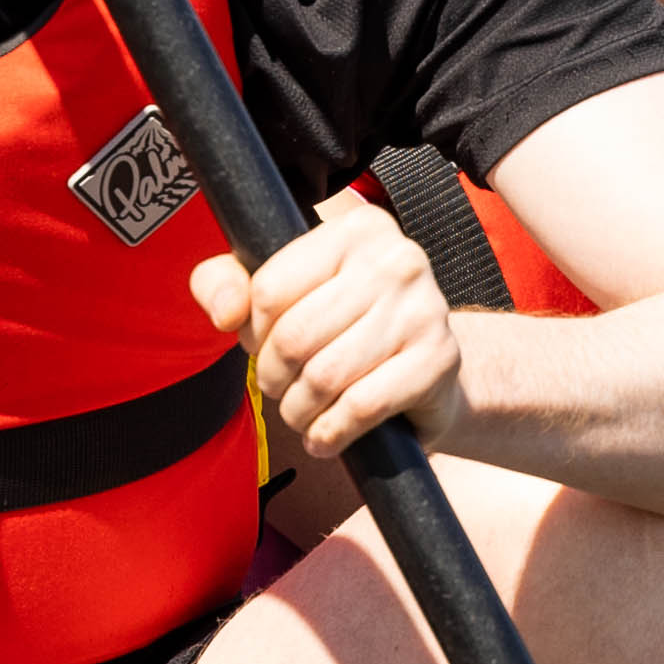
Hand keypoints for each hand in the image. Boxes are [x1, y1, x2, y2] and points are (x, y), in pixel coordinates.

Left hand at [195, 192, 466, 464]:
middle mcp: (397, 259)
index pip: (270, 289)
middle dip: (274, 378)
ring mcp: (424, 309)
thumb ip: (227, 282)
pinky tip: (325, 436)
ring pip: (325, 377)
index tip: (267, 345)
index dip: (254, 332)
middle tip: (283, 388)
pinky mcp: (439, 360)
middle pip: (294, 336)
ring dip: (299, 411)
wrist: (429, 371)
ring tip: (302, 413)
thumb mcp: (282, 291)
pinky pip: (361, 407)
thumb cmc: (346, 327)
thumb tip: (225, 312)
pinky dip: (331, 433)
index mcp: (356, 228)